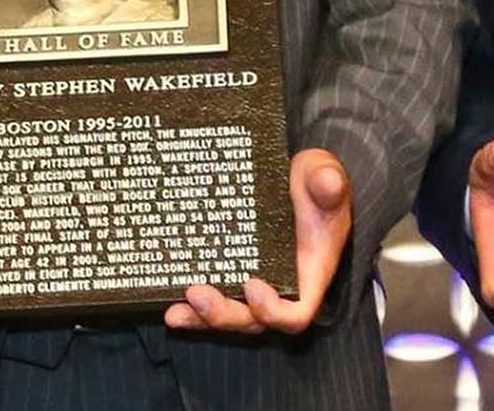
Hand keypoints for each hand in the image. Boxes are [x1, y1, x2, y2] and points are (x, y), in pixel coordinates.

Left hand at [166, 148, 352, 334]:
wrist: (291, 177)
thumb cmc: (312, 181)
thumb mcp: (323, 173)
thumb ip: (327, 180)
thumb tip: (328, 182)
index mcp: (308, 273)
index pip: (296, 313)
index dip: (274, 310)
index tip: (251, 285)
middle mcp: (279, 286)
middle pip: (253, 320)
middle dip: (224, 315)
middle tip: (198, 293)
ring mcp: (250, 283)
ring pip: (228, 315)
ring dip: (201, 317)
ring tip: (175, 311)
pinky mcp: (227, 272)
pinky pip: (210, 298)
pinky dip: (189, 306)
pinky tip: (165, 300)